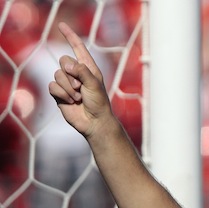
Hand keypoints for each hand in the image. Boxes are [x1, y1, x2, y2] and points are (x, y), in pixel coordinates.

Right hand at [48, 22, 112, 137]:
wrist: (94, 122)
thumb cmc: (99, 103)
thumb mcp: (94, 84)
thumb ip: (82, 71)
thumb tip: (67, 65)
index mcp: (88, 68)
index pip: (78, 48)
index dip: (70, 36)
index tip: (62, 25)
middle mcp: (76, 73)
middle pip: (63, 60)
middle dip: (71, 74)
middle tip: (81, 88)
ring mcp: (66, 83)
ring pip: (57, 74)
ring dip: (68, 88)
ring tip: (78, 98)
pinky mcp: (59, 93)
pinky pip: (52, 86)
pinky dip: (62, 94)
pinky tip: (70, 102)